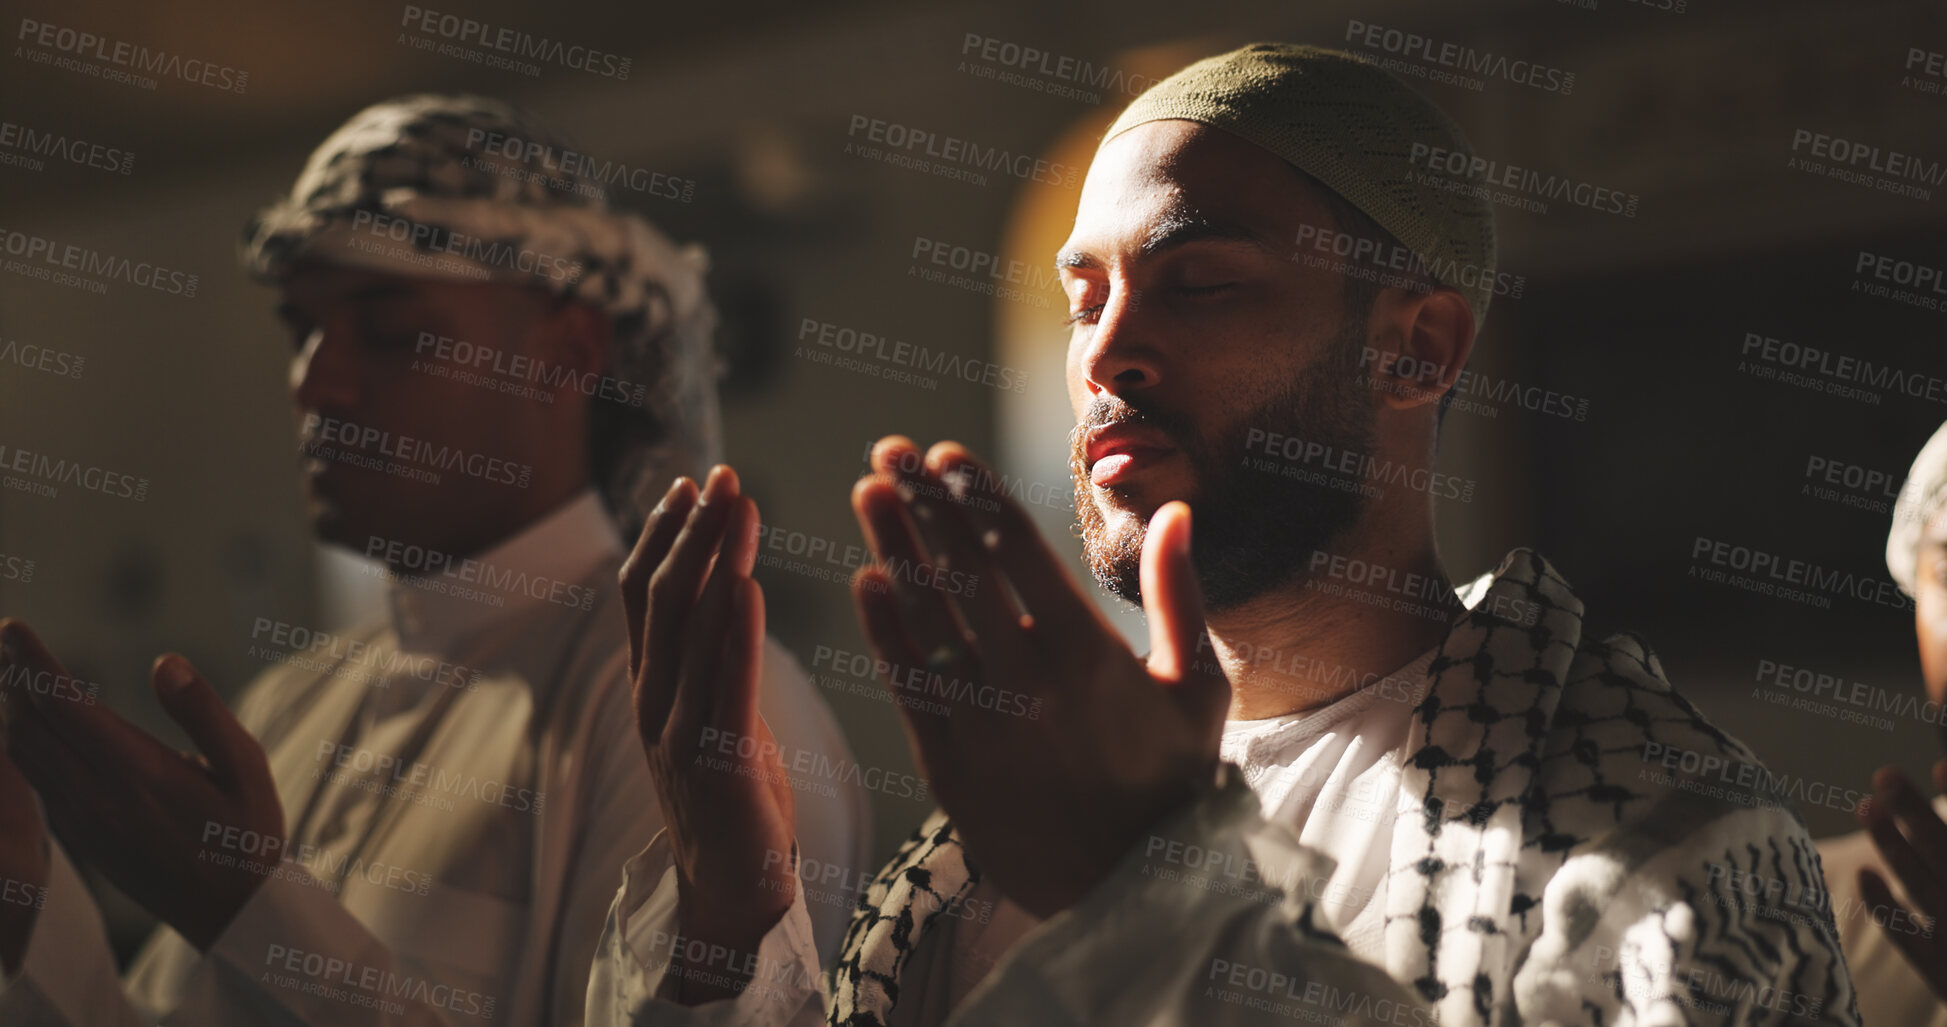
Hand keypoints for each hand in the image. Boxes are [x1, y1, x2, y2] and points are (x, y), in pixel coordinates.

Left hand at [0, 619, 282, 951]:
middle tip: (7, 638)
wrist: (230, 912)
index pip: (67, 707)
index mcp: (140, 773)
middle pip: (33, 726)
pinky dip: (22, 743)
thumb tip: (164, 662)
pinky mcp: (80, 835)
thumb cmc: (247, 832)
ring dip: (14, 710)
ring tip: (12, 672)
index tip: (11, 628)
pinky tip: (29, 724)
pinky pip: (34, 781)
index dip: (33, 664)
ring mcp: (83, 820)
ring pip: (25, 755)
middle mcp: (99, 796)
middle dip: (14, 678)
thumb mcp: (247, 767)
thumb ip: (204, 712)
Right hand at [620, 467, 795, 1003]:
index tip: (693, 481)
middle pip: (663, 597)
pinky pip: (723, 685)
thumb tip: (727, 587)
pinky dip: (736, 632)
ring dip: (717, 561)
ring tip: (741, 508)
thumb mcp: (712, 710)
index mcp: (651, 685)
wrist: (730, 888)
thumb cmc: (734, 795)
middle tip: (722, 476)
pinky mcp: (716, 761)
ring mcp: (677, 730)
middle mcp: (653, 699)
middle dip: (692, 530)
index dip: (662, 532)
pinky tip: (750, 588)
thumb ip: (709, 657)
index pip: (643, 592)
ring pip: (690, 630)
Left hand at [849, 438, 1228, 918]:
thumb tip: (1174, 511)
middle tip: (889, 451)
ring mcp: (981, 723)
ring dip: (891, 549)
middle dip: (920, 504)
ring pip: (923, 618)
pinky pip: (905, 684)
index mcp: (1088, 653)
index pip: (1016, 552)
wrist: (1129, 891)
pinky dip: (882, 631)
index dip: (975, 496)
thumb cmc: (1171, 781)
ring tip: (867, 493)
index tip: (945, 455)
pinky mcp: (947, 764)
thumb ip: (1182, 594)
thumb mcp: (1199, 687)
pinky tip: (865, 583)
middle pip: (959, 570)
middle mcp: (1027, 681)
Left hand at [1858, 759, 1946, 1000]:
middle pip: (1944, 851)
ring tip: (1866, 807)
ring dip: (1893, 846)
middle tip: (1885, 775)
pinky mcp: (1943, 976)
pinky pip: (1910, 940)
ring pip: (1921, 886)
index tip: (1941, 766)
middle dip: (1915, 813)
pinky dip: (1886, 907)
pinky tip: (1864, 874)